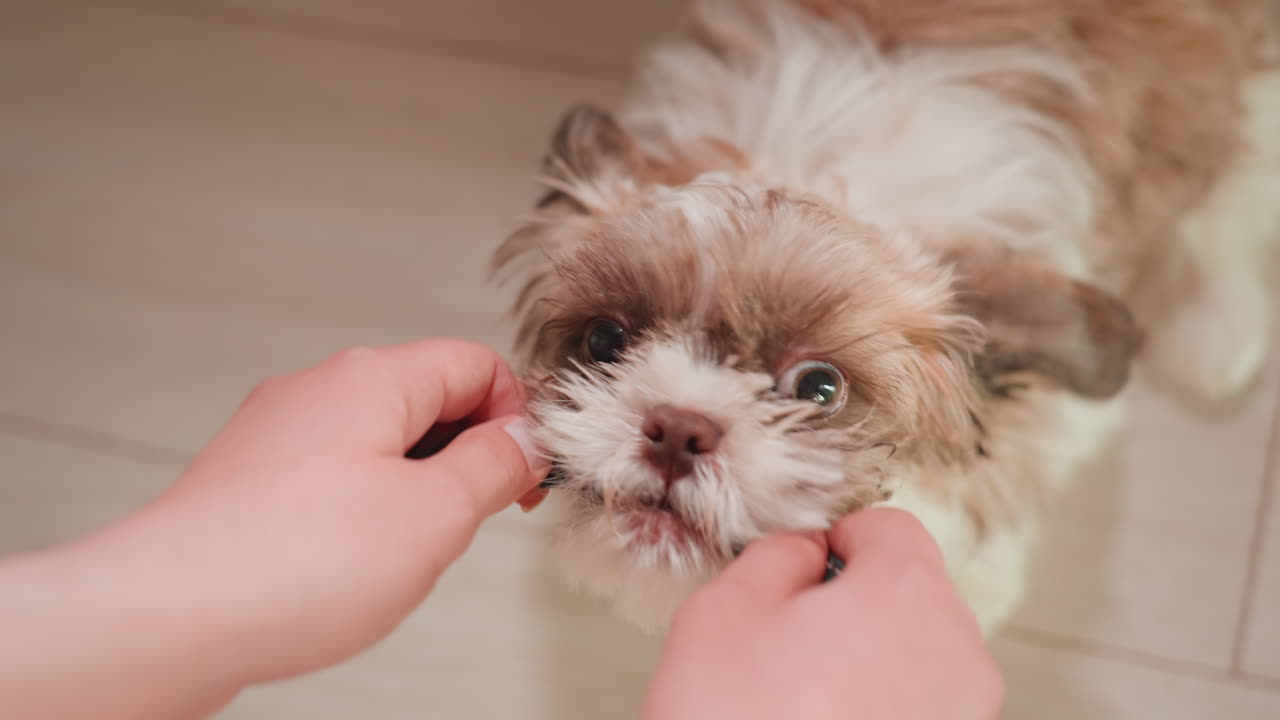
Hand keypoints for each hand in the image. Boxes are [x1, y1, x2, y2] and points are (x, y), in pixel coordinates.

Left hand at [0, 339, 544, 718]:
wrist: (166, 618)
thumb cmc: (289, 564)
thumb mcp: (435, 514)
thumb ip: (494, 465)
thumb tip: (525, 440)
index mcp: (371, 378)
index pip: (475, 363)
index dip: (517, 416)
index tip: (526, 475)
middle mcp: (318, 391)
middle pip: (427, 401)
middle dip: (465, 460)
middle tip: (471, 522)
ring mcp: (278, 436)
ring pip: (380, 446)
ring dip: (415, 493)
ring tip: (403, 554)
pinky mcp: (250, 483)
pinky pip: (333, 482)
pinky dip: (362, 517)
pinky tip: (350, 569)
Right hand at [643, 508, 1002, 719]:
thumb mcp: (724, 611)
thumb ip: (777, 554)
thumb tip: (805, 550)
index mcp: (906, 593)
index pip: (888, 525)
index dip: (835, 538)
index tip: (798, 574)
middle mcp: (957, 651)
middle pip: (910, 591)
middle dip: (854, 604)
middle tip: (787, 645)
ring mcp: (964, 714)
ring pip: (916, 653)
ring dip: (867, 660)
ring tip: (802, 699)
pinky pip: (918, 706)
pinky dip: (879, 708)